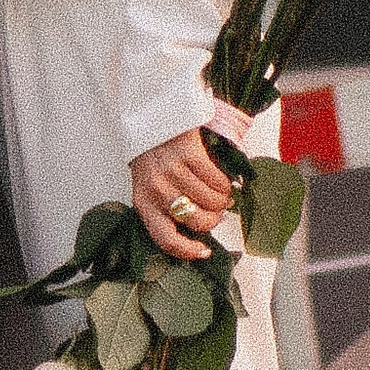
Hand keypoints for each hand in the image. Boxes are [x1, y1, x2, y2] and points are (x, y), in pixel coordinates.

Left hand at [130, 131, 234, 258]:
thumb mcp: (151, 187)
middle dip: (214, 220)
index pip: (165, 239)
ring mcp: (172, 171)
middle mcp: (156, 190)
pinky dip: (225, 184)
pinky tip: (222, 181)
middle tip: (217, 212)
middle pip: (196, 221)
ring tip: (221, 194)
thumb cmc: (153, 158)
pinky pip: (217, 180)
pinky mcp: (188, 154)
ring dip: (223, 200)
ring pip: (211, 201)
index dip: (188, 251)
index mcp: (144, 203)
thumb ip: (166, 209)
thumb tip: (199, 231)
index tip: (204, 252)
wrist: (152, 118)